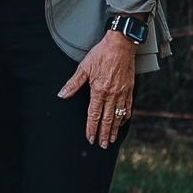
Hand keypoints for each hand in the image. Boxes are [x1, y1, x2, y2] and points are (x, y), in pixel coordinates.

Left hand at [59, 31, 136, 146]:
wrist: (120, 46)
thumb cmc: (100, 55)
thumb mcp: (83, 68)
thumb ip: (73, 84)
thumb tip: (62, 95)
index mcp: (99, 90)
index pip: (94, 114)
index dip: (91, 128)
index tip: (90, 138)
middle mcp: (112, 95)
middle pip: (107, 119)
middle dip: (103, 134)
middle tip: (102, 145)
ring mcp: (122, 93)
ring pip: (118, 116)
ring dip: (114, 129)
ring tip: (111, 140)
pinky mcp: (130, 90)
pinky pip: (128, 108)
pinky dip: (125, 118)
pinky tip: (122, 123)